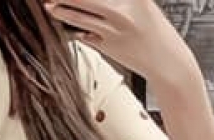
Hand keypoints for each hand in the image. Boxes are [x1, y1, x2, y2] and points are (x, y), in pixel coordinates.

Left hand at [43, 0, 188, 79]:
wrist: (165, 60)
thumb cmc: (153, 29)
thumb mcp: (142, 3)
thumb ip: (118, 0)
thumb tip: (91, 1)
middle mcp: (122, 10)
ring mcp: (113, 30)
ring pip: (80, 17)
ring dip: (62, 10)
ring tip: (49, 5)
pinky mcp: (107, 46)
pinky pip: (84, 34)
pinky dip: (74, 27)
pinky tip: (64, 20)